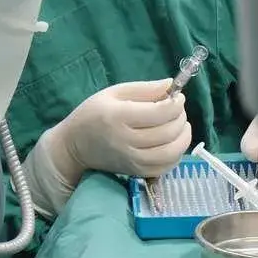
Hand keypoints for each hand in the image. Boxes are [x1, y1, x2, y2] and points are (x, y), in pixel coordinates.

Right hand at [52, 79, 191, 181]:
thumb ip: (143, 88)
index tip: (177, 97)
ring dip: (183, 137)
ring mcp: (131, 159)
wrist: (74, 146)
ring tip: (180, 127)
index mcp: (119, 117)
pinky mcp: (135, 172)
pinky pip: (165, 167)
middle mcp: (126, 140)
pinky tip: (172, 144)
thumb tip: (170, 85)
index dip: (176, 103)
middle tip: (176, 110)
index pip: (161, 112)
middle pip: (168, 131)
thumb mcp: (113, 93)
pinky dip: (176, 155)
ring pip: (171, 152)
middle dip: (180, 118)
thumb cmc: (92, 114)